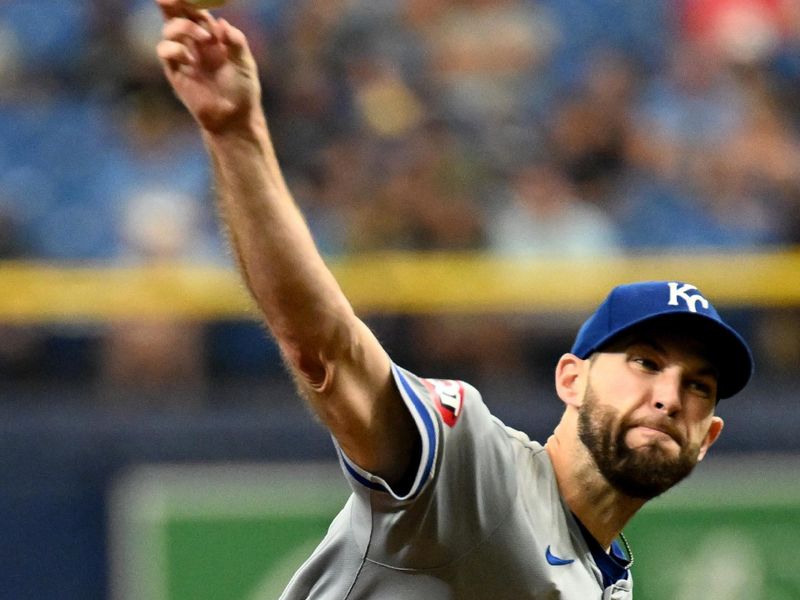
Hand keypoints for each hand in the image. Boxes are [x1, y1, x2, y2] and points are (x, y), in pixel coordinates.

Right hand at [155, 0, 260, 132]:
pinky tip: (189, 58)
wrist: (234, 118)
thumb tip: (221, 23)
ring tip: (204, 38)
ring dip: (184, 27)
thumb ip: (236, 42)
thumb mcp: (245, 64)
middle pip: (177, 14)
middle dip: (172, 2)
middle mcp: (195, 43)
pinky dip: (174, 48)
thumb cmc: (243, 91)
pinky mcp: (175, 71)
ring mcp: (184, 56)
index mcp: (213, 37)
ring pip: (170, 28)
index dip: (191, 1)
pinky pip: (165, 50)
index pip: (197, 11)